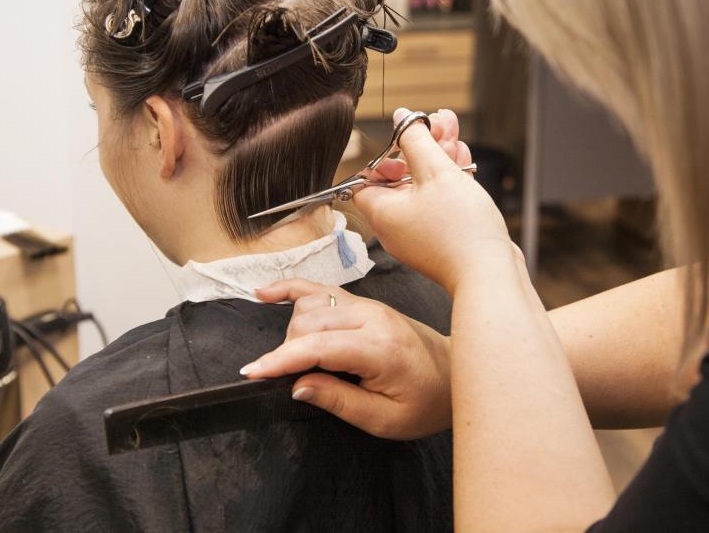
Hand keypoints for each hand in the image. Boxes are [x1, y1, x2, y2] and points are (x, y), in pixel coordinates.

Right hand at [241, 279, 451, 439]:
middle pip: (308, 323)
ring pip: (309, 306)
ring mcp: (366, 305)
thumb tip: (297, 385)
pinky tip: (266, 293)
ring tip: (299, 361)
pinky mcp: (362, 302)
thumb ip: (339, 401)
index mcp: (380, 348)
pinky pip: (319, 288)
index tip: (252, 373)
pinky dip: (290, 289)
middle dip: (288, 352)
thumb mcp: (385, 419)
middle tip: (294, 382)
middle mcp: (372, 317)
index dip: (280, 360)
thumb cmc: (426, 401)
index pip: (318, 346)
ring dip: (292, 332)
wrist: (456, 376)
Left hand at [355, 109, 519, 293]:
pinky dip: (449, 178)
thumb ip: (416, 141)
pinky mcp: (442, 236)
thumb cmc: (460, 230)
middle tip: (436, 123)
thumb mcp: (435, 172)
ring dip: (438, 156)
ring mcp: (420, 233)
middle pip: (400, 177)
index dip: (384, 155)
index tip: (404, 141)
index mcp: (382, 212)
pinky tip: (462, 156)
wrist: (491, 274)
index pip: (365, 179)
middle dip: (419, 145)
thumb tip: (401, 118)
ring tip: (452, 129)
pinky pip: (439, 201)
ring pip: (424, 186)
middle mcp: (396, 225)